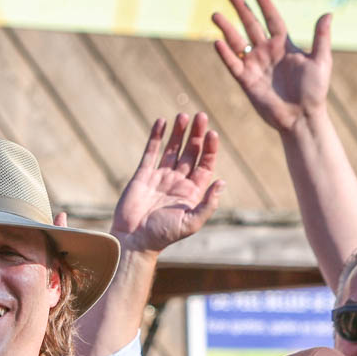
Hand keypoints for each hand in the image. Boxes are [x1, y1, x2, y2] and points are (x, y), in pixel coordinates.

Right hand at [113, 114, 223, 254]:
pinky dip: (156, 137)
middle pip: (191, 152)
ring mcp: (160, 177)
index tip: (212, 134)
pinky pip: (151, 152)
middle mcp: (178, 182)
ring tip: (183, 116)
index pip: (205, 164)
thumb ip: (208, 204)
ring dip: (179, 132)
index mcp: (192, 192)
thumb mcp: (191, 223)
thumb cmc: (163, 235)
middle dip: (197, 135)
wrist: (134, 240)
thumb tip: (222, 182)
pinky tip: (162, 122)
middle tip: (201, 116)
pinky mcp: (143, 175)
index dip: (210, 149)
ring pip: (172, 149)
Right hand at [212, 0, 331, 133]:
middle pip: (251, 26)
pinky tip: (217, 41)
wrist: (301, 117)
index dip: (266, 6)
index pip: (273, 20)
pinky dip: (225, 53)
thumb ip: (321, 37)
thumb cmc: (314, 91)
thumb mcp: (321, 61)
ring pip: (237, 42)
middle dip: (241, 9)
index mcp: (285, 46)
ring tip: (215, 14)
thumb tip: (328, 13)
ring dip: (227, 28)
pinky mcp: (247, 81)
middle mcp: (268, 53)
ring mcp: (256, 66)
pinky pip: (233, 64)